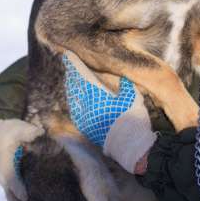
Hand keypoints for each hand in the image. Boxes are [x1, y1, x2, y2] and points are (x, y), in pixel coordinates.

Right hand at [0, 118, 43, 200]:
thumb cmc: (12, 130)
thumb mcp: (20, 128)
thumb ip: (31, 132)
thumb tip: (42, 134)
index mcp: (4, 162)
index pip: (10, 177)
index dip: (17, 187)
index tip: (26, 197)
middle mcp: (2, 174)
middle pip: (10, 194)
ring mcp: (4, 179)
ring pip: (12, 198)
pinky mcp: (9, 180)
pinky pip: (13, 196)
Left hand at [63, 50, 156, 172]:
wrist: (128, 144)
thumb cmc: (132, 117)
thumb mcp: (131, 96)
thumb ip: (124, 85)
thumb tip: (122, 78)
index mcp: (96, 94)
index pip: (81, 75)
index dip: (74, 65)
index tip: (68, 56)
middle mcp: (86, 105)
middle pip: (75, 85)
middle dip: (71, 74)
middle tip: (68, 64)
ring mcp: (84, 117)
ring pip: (73, 98)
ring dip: (71, 87)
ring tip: (70, 79)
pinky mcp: (85, 128)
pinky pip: (75, 110)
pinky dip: (73, 101)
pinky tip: (73, 99)